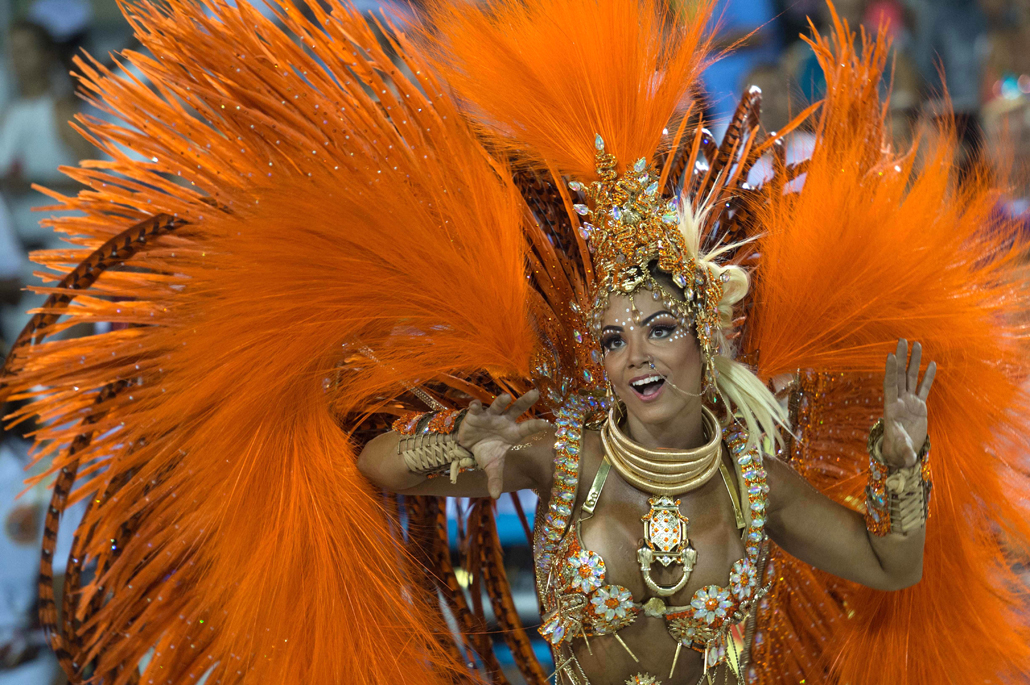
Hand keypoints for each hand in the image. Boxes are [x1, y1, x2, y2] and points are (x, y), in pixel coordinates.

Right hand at [457, 389, 551, 498]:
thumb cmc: (486, 453)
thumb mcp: (492, 467)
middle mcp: (505, 421)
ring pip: (498, 405)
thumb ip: (496, 479)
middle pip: (518, 409)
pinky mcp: (476, 415)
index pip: (528, 428)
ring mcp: (491, 416)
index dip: (538, 425)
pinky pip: (477, 408)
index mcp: (513, 433)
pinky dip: (476, 406)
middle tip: (535, 392)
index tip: (550, 424)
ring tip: (505, 397)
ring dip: (501, 401)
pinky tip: (475, 405)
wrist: (468, 447)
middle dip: (526, 401)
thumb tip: (496, 496)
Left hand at [881, 339, 936, 466]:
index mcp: (891, 408)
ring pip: (911, 377)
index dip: (891, 371)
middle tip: (902, 340)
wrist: (902, 452)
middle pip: (899, 375)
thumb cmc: (898, 450)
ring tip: (917, 344)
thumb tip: (909, 459)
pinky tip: (932, 363)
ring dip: (914, 362)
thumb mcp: (900, 450)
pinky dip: (927, 376)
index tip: (891, 355)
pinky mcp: (919, 406)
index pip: (890, 385)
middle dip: (901, 358)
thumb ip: (904, 451)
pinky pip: (923, 388)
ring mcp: (909, 402)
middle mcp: (899, 401)